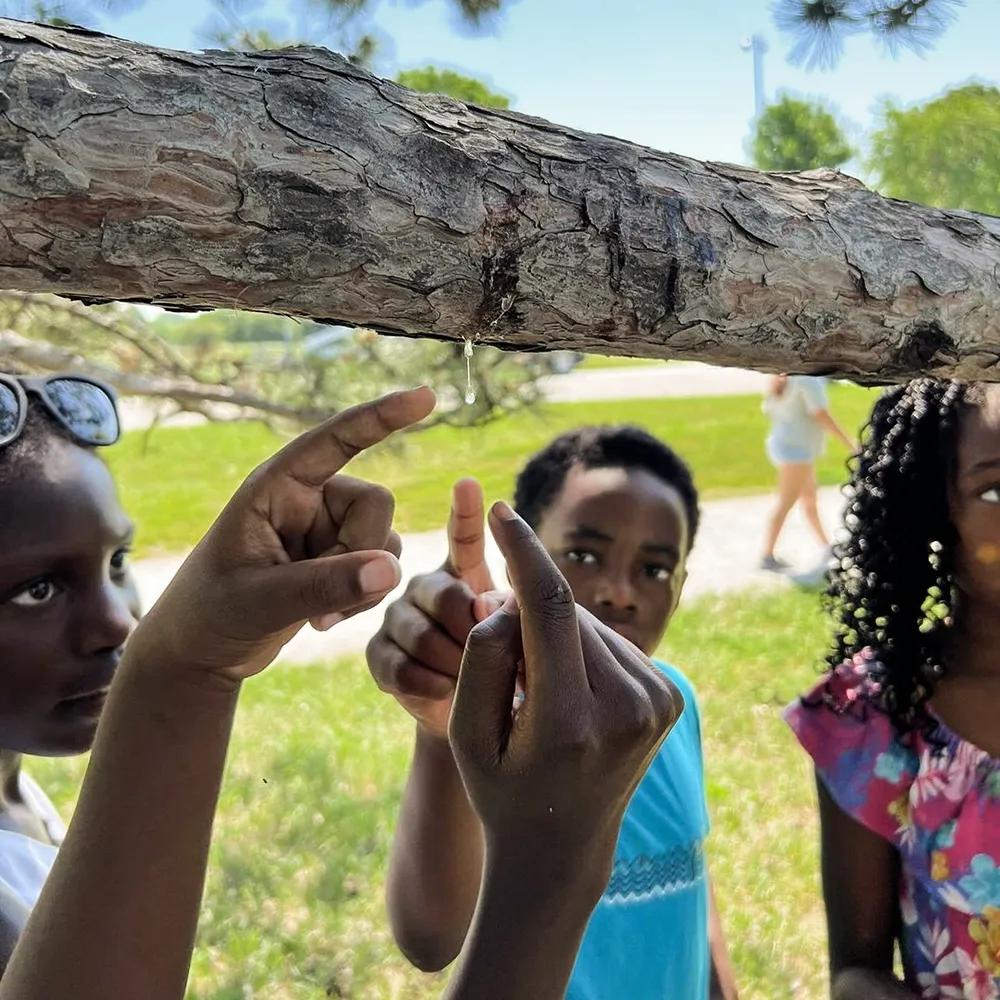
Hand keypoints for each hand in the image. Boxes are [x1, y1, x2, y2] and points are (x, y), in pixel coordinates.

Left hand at [129, 388, 435, 685]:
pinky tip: (323, 619)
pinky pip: (382, 566)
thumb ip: (324, 584)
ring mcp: (327, 528)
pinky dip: (365, 596)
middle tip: (325, 602)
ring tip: (317, 616)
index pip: (335, 439)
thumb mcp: (260, 600)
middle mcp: (308, 498)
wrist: (201, 650)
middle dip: (362, 553)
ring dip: (364, 584)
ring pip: (385, 538)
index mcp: (276, 486)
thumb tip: (390, 569)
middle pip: (377, 502)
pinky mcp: (339, 558)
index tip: (426, 396)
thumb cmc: (211, 613)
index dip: (381, 417)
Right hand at [367, 478, 495, 738]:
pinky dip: (427, 685)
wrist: (485, 735)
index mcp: (467, 575)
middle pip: (445, 593)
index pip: (463, 538)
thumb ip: (512, 618)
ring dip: (455, 665)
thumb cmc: (515, 684)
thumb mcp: (522, 647)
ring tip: (481, 685)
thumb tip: (495, 600)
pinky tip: (447, 693)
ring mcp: (398, 617)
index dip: (465, 513)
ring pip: (420, 631)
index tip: (469, 485)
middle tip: (503, 662)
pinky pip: (396, 664)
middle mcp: (428, 585)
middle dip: (476, 631)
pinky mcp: (377, 654)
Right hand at [449, 502, 680, 888]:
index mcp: (569, 723)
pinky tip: (570, 694)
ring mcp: (658, 703)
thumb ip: (482, 652)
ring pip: (588, 623)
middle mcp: (627, 710)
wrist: (562, 847)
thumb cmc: (500, 787)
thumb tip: (511, 597)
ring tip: (539, 695)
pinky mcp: (671, 696)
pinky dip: (581, 649)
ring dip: (554, 633)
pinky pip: (610, 641)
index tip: (502, 510)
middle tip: (506, 668)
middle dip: (526, 614)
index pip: (548, 606)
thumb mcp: (464, 728)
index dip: (523, 549)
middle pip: (566, 613)